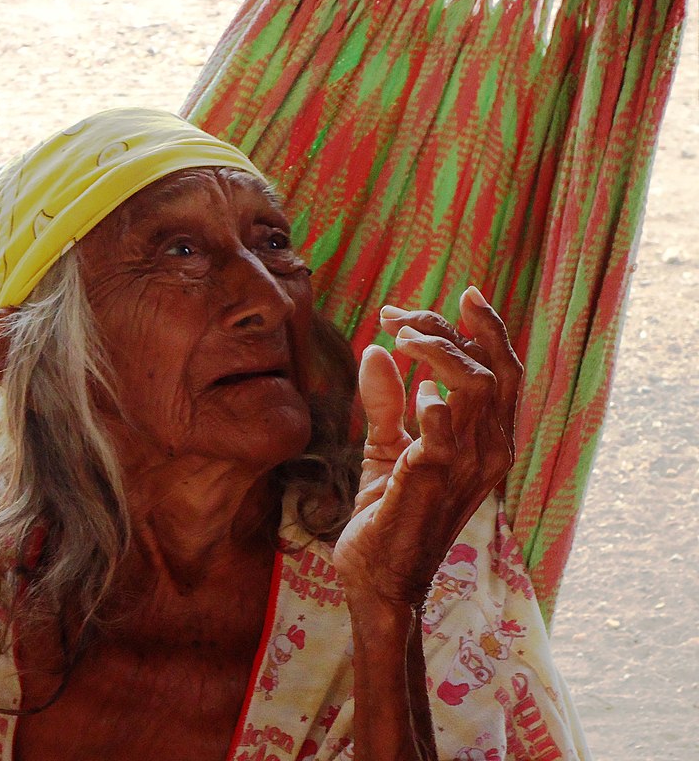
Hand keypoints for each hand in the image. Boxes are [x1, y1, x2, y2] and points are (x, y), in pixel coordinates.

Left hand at [332, 286, 521, 607]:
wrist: (377, 577)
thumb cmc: (389, 514)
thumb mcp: (386, 447)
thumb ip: (386, 401)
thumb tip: (376, 349)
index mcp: (487, 440)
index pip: (502, 370)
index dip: (480, 327)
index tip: (437, 301)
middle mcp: (490, 450)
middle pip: (498, 368)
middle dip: (456, 328)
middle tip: (400, 315)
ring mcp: (467, 467)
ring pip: (478, 384)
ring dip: (438, 349)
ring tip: (399, 335)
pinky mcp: (432, 481)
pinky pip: (444, 430)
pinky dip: (430, 400)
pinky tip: (409, 384)